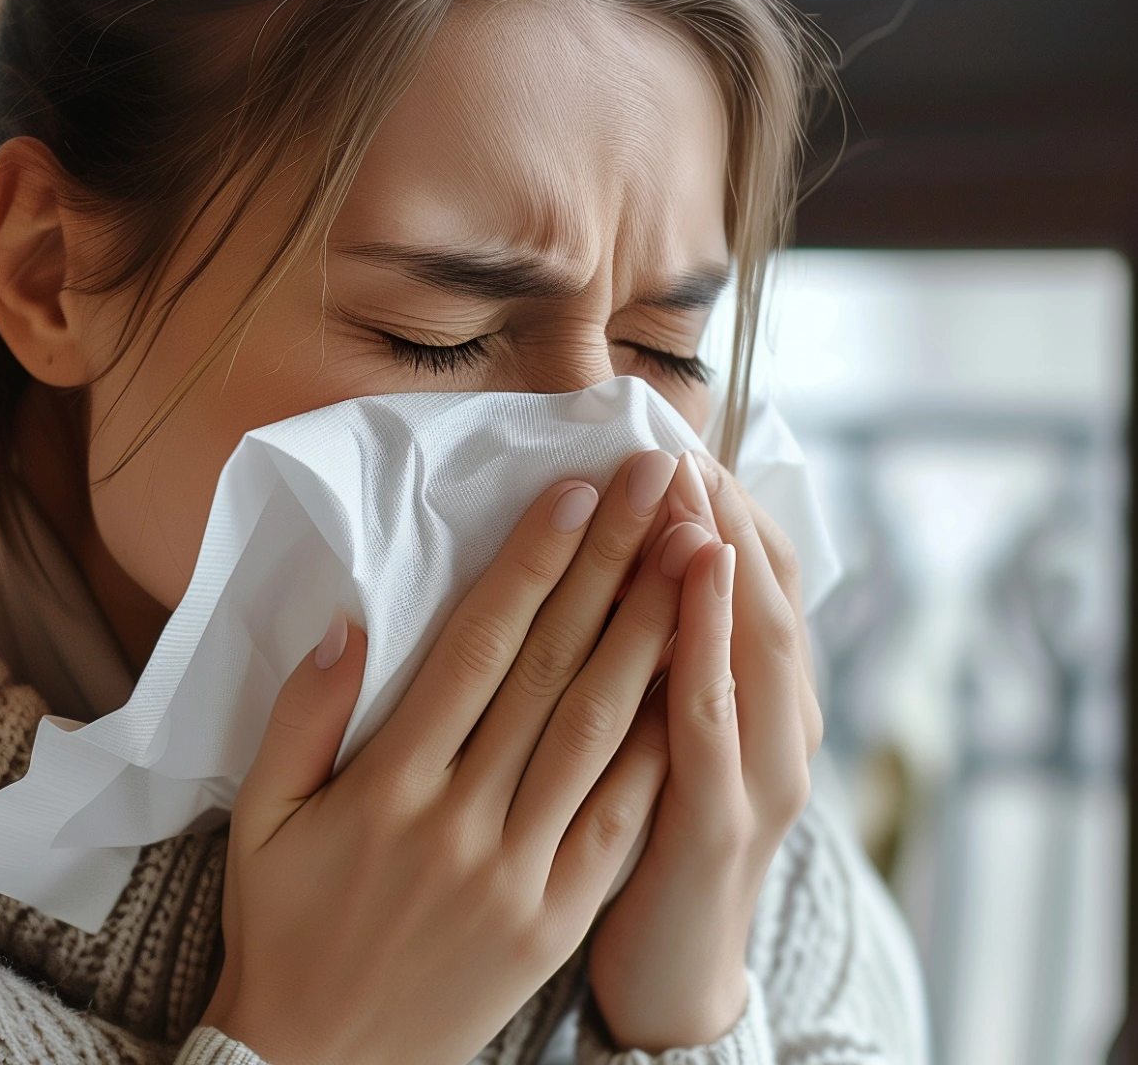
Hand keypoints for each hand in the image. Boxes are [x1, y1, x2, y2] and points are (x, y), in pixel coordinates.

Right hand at [204, 452, 710, 1064]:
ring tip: (694, 555)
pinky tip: (696, 681)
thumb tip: (347, 623)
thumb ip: (301, 716)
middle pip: (554, 672)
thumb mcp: (259, 818)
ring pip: (600, 735)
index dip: (530, 566)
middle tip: (658, 485)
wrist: (317, 1064)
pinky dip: (660, 748)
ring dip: (655, 636)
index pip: (476, 652)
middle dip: (612, 567)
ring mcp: (519, 874)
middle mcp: (463, 823)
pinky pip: (620, 822)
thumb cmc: (280, 929)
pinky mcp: (556, 919)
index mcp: (388, 788)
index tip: (573, 492)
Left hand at [587, 452, 822, 1049]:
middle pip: (761, 596)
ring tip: (691, 503)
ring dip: (719, 573)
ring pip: (753, 652)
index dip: (720, 507)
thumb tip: (626, 542)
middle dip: (721, 518)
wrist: (673, 964)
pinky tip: (682, 614)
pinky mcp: (718, 828)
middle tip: (679, 449)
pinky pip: (711, 735)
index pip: (755, 575)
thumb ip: (658, 644)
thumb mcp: (666, 724)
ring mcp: (759, 774)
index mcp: (758, 691)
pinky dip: (701, 664)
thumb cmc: (647, 829)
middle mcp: (777, 721)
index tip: (674, 441)